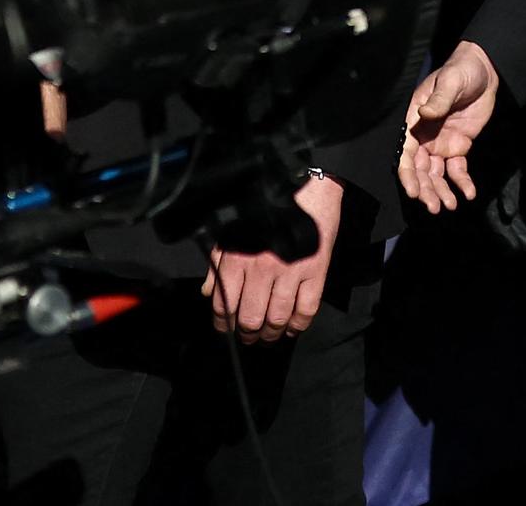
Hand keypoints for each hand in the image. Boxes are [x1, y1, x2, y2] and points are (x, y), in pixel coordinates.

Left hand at [202, 172, 341, 342]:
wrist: (307, 186)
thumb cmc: (267, 207)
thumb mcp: (233, 230)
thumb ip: (218, 263)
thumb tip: (209, 293)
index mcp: (238, 259)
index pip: (224, 305)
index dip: (224, 324)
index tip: (227, 329)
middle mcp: (262, 268)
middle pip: (250, 318)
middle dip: (248, 334)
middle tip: (250, 338)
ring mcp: (291, 271)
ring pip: (278, 318)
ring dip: (272, 333)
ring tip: (271, 336)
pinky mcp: (316, 270)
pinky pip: (307, 308)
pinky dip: (300, 324)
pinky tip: (294, 327)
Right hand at [398, 42, 501, 212]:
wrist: (485, 71)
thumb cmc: (460, 72)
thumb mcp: (449, 83)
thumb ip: (438, 100)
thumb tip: (424, 112)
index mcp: (414, 122)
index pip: (406, 153)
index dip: (408, 174)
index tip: (414, 191)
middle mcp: (423, 137)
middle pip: (419, 170)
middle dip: (425, 190)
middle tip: (434, 207)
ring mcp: (440, 144)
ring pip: (436, 174)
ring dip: (441, 191)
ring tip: (450, 206)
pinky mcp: (458, 147)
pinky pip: (457, 169)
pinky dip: (462, 182)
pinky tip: (469, 193)